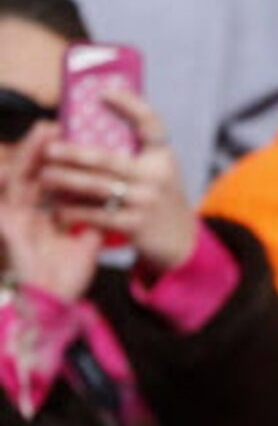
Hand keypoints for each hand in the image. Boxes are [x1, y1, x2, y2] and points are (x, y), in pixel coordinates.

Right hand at [0, 128, 99, 304]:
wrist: (52, 302)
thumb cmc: (68, 272)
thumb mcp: (88, 238)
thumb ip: (97, 215)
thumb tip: (117, 193)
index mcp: (51, 211)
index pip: (55, 176)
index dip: (62, 156)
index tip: (74, 131)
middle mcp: (32, 211)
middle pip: (37, 171)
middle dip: (45, 147)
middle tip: (56, 123)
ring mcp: (18, 218)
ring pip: (21, 179)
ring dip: (29, 154)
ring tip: (43, 131)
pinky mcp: (9, 228)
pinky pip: (6, 202)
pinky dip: (6, 182)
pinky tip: (8, 168)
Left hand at [39, 88, 195, 276]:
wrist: (179, 239)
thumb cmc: (158, 197)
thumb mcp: (158, 170)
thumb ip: (136, 154)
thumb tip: (97, 127)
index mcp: (163, 155)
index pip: (149, 122)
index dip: (129, 104)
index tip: (104, 92)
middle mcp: (157, 174)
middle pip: (108, 158)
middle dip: (75, 152)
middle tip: (50, 148)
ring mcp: (146, 200)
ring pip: (97, 186)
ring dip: (66, 180)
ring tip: (46, 175)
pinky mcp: (134, 224)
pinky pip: (96, 214)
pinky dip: (74, 210)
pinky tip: (58, 207)